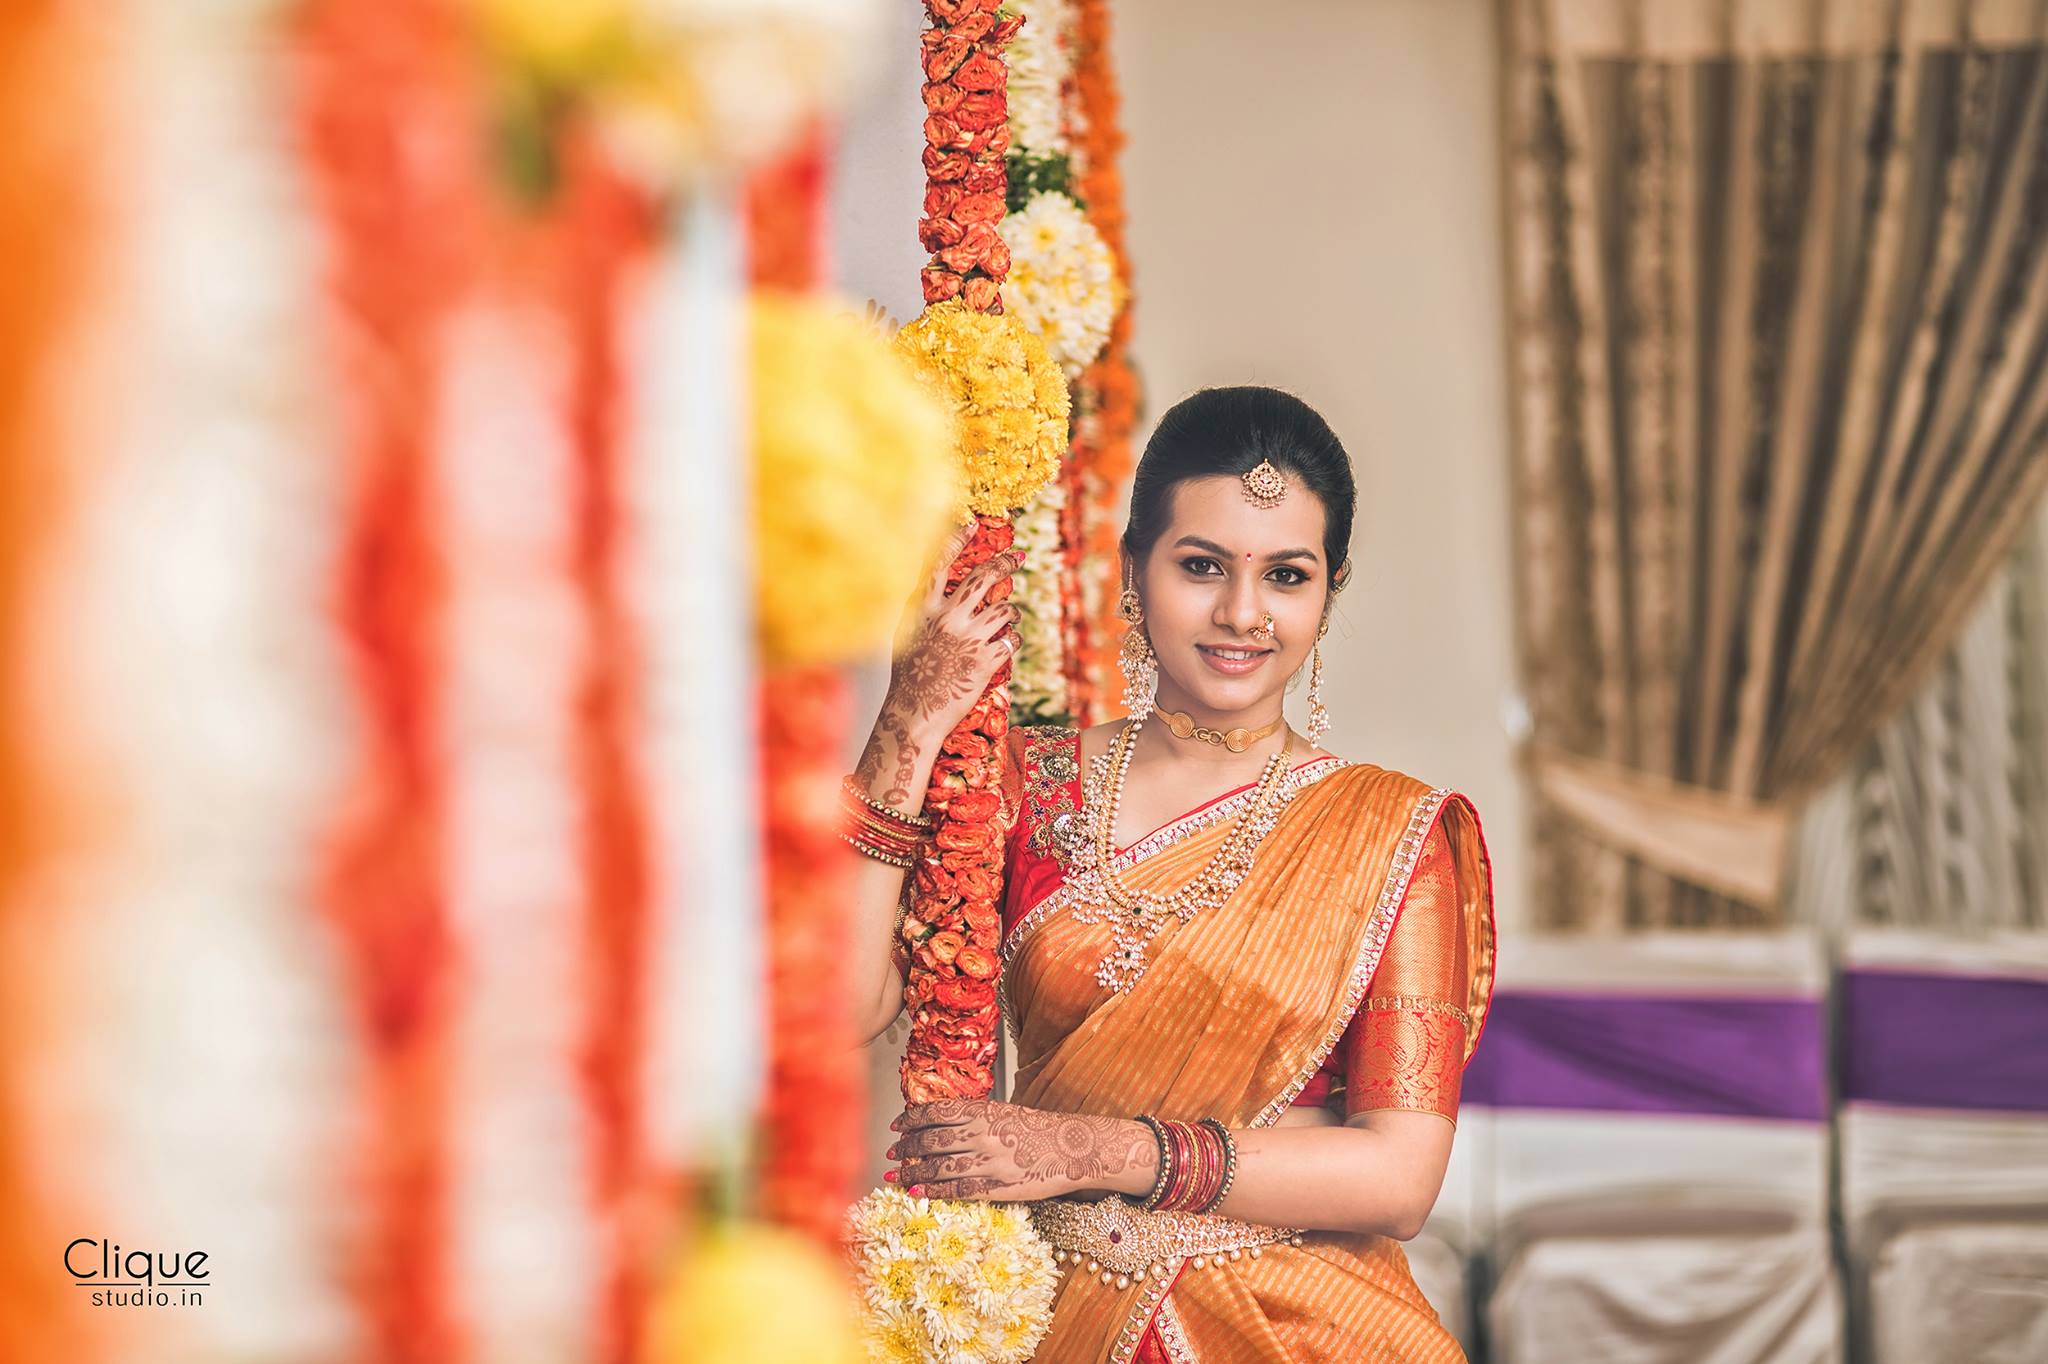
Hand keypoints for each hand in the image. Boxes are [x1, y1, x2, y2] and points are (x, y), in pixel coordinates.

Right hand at [885, 523, 1021, 743]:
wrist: (914, 715)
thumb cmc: (909, 677)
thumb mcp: (909, 635)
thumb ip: (927, 610)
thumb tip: (951, 593)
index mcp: (923, 608)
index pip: (940, 562)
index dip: (957, 540)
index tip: (973, 524)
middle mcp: (947, 618)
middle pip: (983, 578)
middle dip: (1004, 563)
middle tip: (1017, 557)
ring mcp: (968, 638)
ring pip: (1005, 609)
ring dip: (1011, 611)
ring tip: (1009, 616)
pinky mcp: (986, 659)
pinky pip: (1012, 639)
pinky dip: (1012, 640)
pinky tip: (1005, 646)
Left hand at [885, 1098, 1156, 1202]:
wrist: (1072, 1147)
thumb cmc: (1037, 1129)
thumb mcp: (1003, 1112)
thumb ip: (972, 1116)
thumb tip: (937, 1121)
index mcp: (983, 1111)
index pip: (936, 1112)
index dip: (910, 1120)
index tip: (895, 1126)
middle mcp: (982, 1133)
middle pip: (932, 1140)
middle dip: (905, 1148)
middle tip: (890, 1154)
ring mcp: (989, 1161)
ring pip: (940, 1167)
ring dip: (912, 1172)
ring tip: (894, 1176)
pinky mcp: (998, 1186)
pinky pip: (959, 1190)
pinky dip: (934, 1191)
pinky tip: (917, 1192)